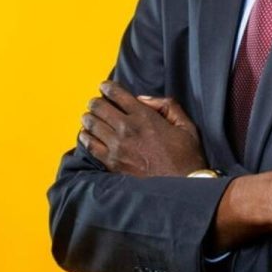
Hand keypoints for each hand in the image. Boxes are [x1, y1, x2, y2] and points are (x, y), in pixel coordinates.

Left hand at [79, 81, 206, 176]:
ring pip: (93, 125)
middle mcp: (128, 129)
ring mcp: (118, 147)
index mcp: (145, 116)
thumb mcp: (185, 125)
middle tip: (94, 102)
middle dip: (96, 102)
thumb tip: (143, 99)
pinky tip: (85, 134)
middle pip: (101, 108)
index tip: (104, 86)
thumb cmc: (186, 156)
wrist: (182, 185)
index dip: (108, 88)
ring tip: (88, 116)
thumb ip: (167, 106)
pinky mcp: (112, 163)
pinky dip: (86, 138)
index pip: (118, 95)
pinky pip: (91, 146)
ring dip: (89, 118)